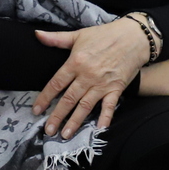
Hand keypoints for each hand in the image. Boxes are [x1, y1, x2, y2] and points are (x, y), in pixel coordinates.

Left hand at [31, 18, 151, 137]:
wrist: (132, 37)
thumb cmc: (104, 35)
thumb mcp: (78, 35)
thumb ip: (56, 38)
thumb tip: (37, 34)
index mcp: (75, 62)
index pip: (56, 83)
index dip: (45, 98)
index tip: (36, 110)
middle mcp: (87, 76)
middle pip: (69, 99)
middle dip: (57, 116)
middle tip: (48, 130)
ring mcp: (102, 84)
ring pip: (85, 106)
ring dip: (75, 122)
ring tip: (65, 135)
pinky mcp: (116, 89)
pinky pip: (109, 106)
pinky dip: (105, 118)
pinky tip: (98, 130)